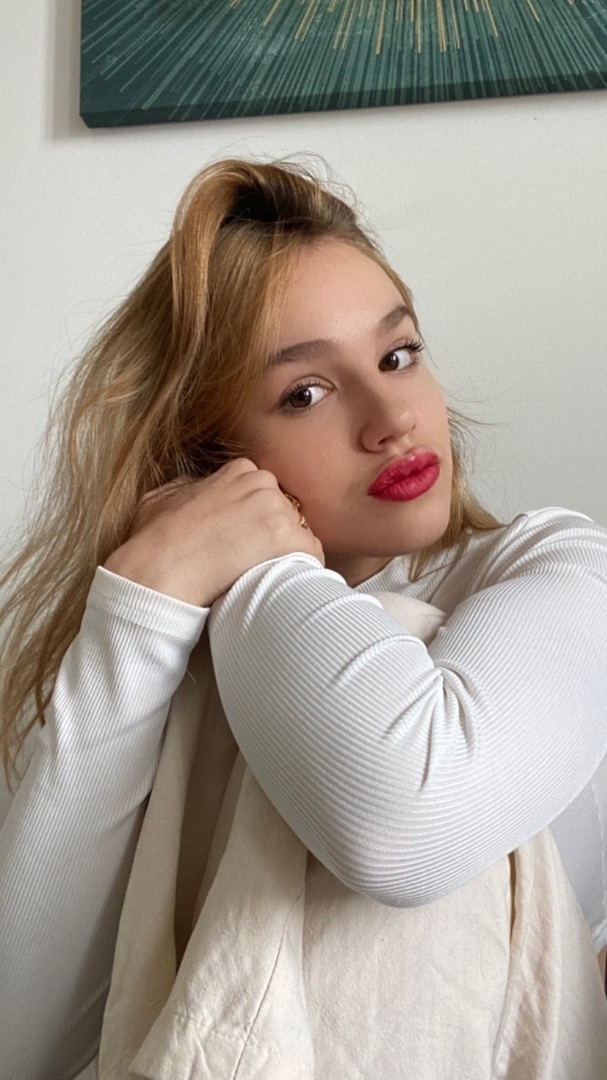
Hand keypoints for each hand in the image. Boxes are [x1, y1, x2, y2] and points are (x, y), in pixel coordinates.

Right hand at [104, 459, 323, 606]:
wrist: (159, 570)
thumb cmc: (154, 539)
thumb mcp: (162, 497)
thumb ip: (189, 486)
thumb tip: (198, 487)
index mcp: (239, 470)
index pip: (265, 492)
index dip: (257, 521)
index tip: (246, 542)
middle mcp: (263, 483)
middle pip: (286, 511)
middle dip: (275, 536)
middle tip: (258, 562)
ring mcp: (278, 510)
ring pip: (300, 533)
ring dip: (288, 555)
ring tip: (268, 577)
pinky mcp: (289, 539)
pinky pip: (312, 555)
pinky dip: (303, 571)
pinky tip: (285, 585)